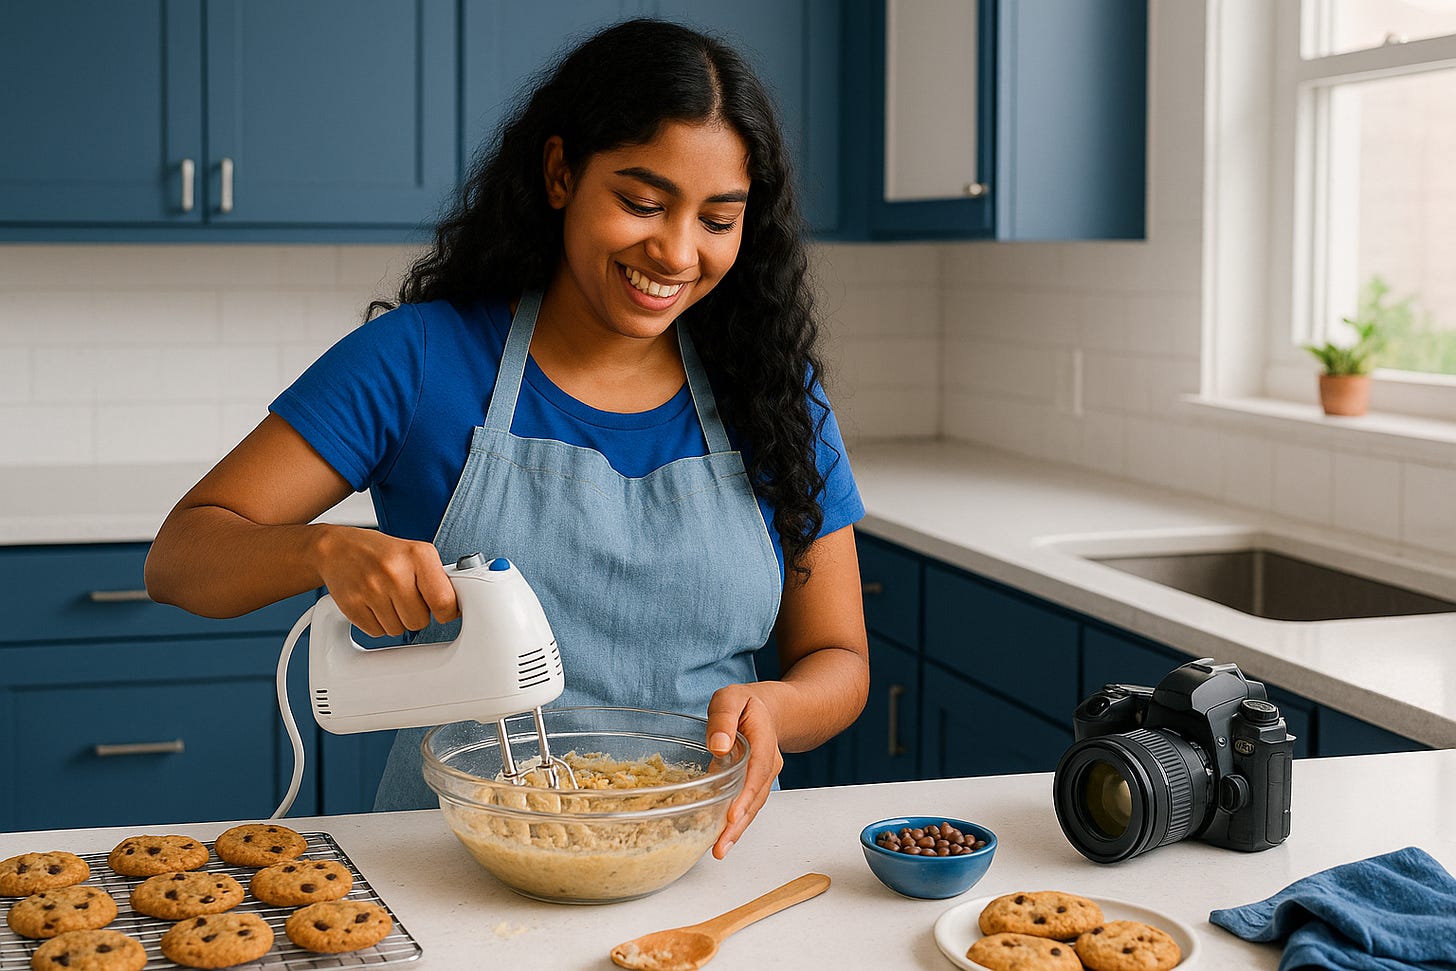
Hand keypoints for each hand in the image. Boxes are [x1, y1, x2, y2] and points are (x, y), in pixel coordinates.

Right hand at [313, 526, 458, 636]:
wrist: (337, 549)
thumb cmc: (382, 552)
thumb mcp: (416, 553)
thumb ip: (438, 578)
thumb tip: (460, 605)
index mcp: (418, 555)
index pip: (444, 601)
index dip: (447, 612)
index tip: (444, 610)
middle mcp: (394, 571)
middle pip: (420, 621)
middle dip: (417, 614)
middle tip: (407, 598)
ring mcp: (371, 589)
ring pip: (398, 630)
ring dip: (397, 620)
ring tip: (388, 598)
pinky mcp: (352, 605)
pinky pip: (377, 633)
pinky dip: (378, 624)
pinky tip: (374, 604)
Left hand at [705, 684, 783, 858]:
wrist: (768, 709)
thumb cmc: (745, 704)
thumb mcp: (731, 698)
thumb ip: (724, 717)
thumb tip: (718, 746)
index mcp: (764, 742)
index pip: (757, 771)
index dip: (746, 795)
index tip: (733, 815)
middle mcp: (768, 764)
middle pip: (756, 797)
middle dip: (740, 824)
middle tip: (721, 847)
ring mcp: (763, 777)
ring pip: (753, 807)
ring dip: (737, 830)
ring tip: (719, 850)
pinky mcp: (754, 785)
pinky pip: (747, 805)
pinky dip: (736, 823)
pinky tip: (721, 840)